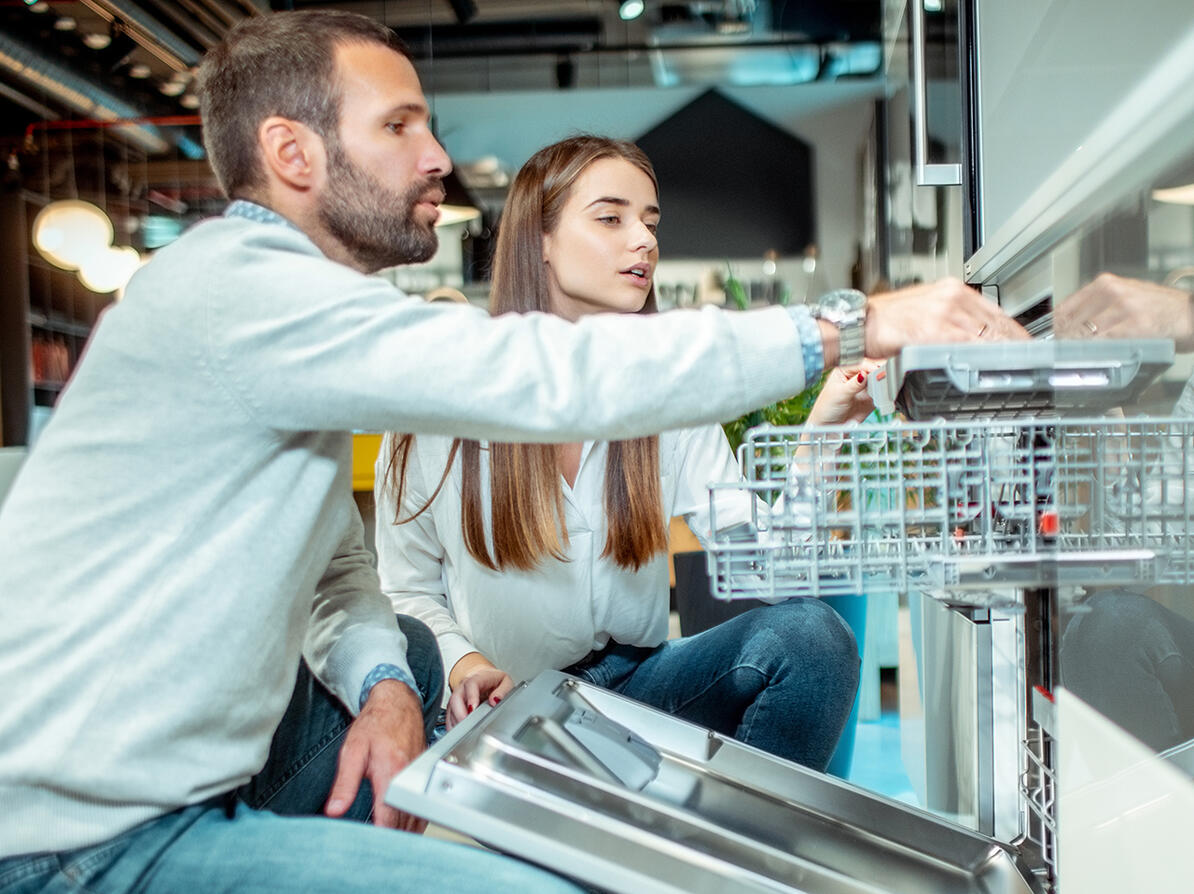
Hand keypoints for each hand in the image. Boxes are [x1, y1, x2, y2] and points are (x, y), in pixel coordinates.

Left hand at [324, 679, 426, 832]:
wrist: (397, 702)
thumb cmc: (375, 724)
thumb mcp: (352, 751)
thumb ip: (345, 782)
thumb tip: (335, 809)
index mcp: (392, 771)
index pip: (390, 815)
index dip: (382, 835)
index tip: (373, 847)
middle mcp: (410, 775)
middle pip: (406, 820)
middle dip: (394, 838)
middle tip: (379, 850)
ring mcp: (420, 776)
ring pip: (418, 815)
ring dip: (406, 832)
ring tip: (391, 845)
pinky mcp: (424, 775)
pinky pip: (423, 805)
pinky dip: (416, 821)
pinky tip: (406, 829)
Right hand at [446, 666, 514, 730]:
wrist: (485, 679)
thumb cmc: (495, 682)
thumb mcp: (505, 682)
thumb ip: (503, 691)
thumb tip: (495, 701)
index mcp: (478, 678)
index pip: (471, 684)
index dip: (471, 697)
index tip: (473, 709)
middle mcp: (464, 687)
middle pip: (456, 698)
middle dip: (459, 713)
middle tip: (468, 725)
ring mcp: (457, 696)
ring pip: (451, 709)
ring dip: (456, 721)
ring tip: (465, 732)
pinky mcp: (453, 706)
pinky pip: (449, 716)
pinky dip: (453, 726)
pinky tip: (460, 733)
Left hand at [806, 361, 882, 426]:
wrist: (830, 425)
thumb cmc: (827, 407)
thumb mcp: (839, 394)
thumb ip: (853, 385)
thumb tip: (864, 374)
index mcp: (845, 368)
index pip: (861, 363)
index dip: (870, 366)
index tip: (878, 371)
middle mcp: (856, 374)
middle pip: (872, 368)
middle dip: (879, 371)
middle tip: (883, 377)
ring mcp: (865, 385)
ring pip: (879, 378)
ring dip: (883, 381)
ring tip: (883, 386)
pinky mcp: (872, 396)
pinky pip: (882, 391)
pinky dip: (885, 391)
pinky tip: (884, 393)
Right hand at [865, 278, 1028, 357]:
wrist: (859, 324)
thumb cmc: (884, 322)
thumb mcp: (923, 311)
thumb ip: (948, 320)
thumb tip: (968, 337)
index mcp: (950, 289)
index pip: (993, 310)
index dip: (1011, 330)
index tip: (1022, 343)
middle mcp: (952, 296)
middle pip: (996, 322)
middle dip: (1014, 343)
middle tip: (1028, 358)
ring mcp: (946, 311)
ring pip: (987, 333)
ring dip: (1005, 352)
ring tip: (1017, 366)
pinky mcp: (937, 329)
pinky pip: (970, 345)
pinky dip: (985, 356)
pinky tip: (994, 365)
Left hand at [1053, 273, 1193, 348]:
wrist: (1192, 314)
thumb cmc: (1159, 309)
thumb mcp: (1123, 298)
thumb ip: (1095, 308)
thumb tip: (1067, 326)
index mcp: (1104, 284)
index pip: (1063, 308)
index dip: (1053, 330)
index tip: (1050, 342)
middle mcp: (1111, 292)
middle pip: (1070, 323)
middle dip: (1063, 342)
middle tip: (1060, 356)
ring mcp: (1123, 308)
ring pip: (1084, 334)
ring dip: (1077, 350)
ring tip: (1076, 360)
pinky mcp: (1134, 325)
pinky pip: (1105, 343)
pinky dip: (1096, 353)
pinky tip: (1096, 359)